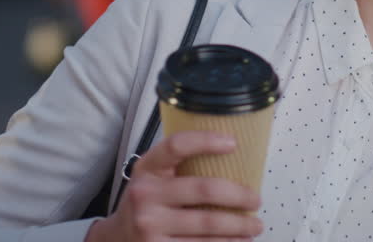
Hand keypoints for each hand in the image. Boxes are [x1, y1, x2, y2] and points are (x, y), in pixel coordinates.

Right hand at [86, 131, 262, 241]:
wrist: (116, 239)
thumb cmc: (145, 203)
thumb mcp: (152, 178)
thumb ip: (179, 166)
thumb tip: (231, 156)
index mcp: (146, 169)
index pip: (176, 146)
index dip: (205, 141)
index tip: (232, 142)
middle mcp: (144, 195)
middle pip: (204, 189)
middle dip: (239, 195)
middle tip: (255, 199)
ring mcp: (150, 226)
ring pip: (208, 224)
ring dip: (239, 226)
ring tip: (254, 224)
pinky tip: (239, 241)